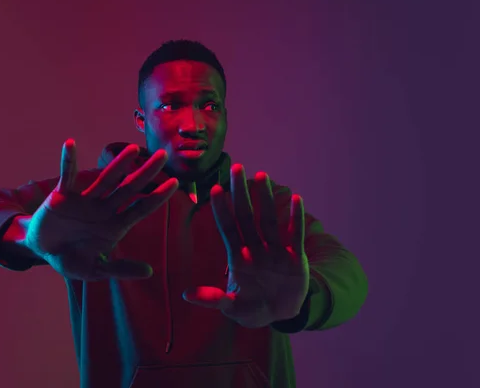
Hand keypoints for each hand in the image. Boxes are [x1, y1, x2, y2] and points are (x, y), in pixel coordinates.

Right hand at [23, 139, 178, 279]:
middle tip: (163, 155)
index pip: (141, 208)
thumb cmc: (71, 259)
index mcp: (115, 225)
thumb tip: (149, 272)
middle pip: (129, 187)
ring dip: (118, 164)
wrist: (42, 251)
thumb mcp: (95, 269)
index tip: (175, 183)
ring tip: (132, 149)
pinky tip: (71, 144)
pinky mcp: (62, 195)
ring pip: (105, 178)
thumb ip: (120, 269)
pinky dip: (67, 160)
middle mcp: (104, 208)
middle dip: (146, 172)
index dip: (157, 196)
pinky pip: (66, 175)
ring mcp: (85, 200)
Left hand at [183, 164, 308, 327]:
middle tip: (236, 168)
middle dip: (241, 193)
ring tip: (262, 176)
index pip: (228, 228)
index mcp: (238, 257)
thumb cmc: (251, 307)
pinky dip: (296, 219)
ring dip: (266, 198)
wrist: (280, 313)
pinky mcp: (295, 257)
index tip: (216, 188)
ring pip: (269, 219)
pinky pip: (295, 234)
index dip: (222, 209)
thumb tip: (186, 295)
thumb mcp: (231, 306)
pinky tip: (296, 199)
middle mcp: (255, 248)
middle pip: (247, 216)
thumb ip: (213, 299)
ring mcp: (275, 250)